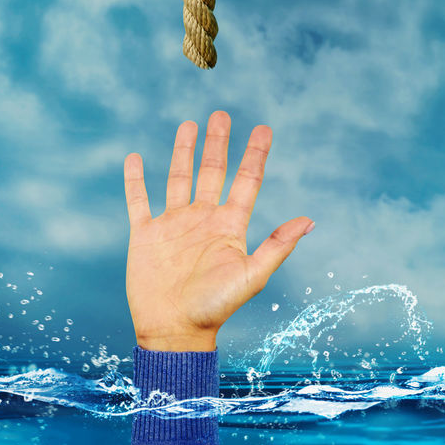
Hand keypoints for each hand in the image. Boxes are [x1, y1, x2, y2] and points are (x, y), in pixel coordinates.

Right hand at [123, 110, 313, 350]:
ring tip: (188, 124)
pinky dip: (135, 179)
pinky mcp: (146, 234)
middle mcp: (203, 220)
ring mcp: (173, 225)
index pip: (246, 181)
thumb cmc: (215, 308)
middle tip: (222, 114)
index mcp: (229, 227)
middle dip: (217, 143)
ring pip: (178, 178)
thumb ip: (277, 246)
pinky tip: (135, 158)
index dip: (255, 155)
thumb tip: (309, 220)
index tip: (264, 128)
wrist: (173, 330)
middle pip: (212, 171)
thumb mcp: (251, 276)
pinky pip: (139, 200)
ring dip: (182, 152)